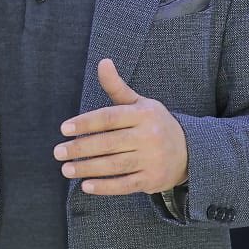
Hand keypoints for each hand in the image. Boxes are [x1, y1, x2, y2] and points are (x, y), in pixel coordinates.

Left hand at [54, 59, 188, 194]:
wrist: (190, 152)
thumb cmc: (155, 124)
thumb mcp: (140, 103)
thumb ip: (117, 87)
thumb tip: (103, 62)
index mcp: (144, 114)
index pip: (110, 117)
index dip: (85, 123)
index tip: (64, 129)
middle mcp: (149, 136)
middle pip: (109, 143)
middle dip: (81, 147)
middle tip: (58, 152)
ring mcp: (152, 159)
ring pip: (114, 165)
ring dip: (88, 168)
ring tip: (66, 169)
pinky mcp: (152, 179)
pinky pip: (125, 185)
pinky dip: (104, 187)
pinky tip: (86, 185)